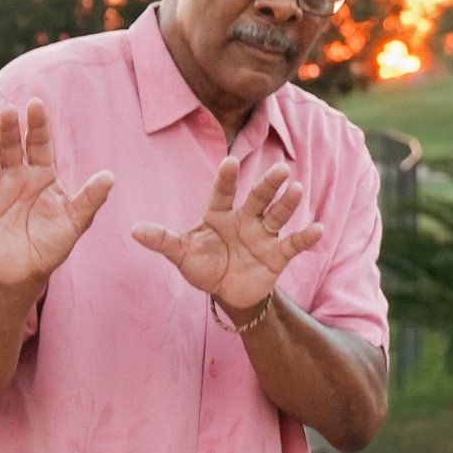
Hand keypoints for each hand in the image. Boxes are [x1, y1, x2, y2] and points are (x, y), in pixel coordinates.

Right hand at [0, 102, 113, 296]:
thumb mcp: (75, 222)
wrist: (27, 273)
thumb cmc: (53, 243)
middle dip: (9, 129)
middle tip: (8, 111)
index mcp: (41, 174)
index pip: (39, 143)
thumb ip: (90, 199)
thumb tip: (110, 176)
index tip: (36, 104)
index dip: (37, 125)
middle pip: (11, 147)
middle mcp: (16, 176)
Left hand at [130, 158, 323, 317]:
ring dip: (288, 203)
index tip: (230, 161)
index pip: (222, 192)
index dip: (226, 178)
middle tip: (280, 168)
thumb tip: (135, 230)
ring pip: (277, 215)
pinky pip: (293, 244)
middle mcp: (244, 219)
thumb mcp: (181, 255)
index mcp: (219, 214)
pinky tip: (318, 229)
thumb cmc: (203, 266)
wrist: (227, 291)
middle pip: (257, 198)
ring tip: (297, 189)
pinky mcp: (277, 254)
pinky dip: (306, 237)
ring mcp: (263, 235)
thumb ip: (163, 241)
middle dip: (268, 184)